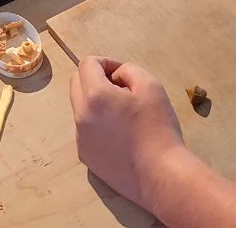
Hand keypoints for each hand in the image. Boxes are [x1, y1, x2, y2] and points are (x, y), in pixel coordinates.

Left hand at [70, 57, 193, 212]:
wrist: (160, 174)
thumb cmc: (158, 128)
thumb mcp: (151, 86)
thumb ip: (128, 70)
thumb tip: (114, 76)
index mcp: (95, 96)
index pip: (87, 64)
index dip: (105, 62)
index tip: (122, 74)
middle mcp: (80, 116)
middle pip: (76, 83)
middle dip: (95, 79)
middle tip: (122, 90)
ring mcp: (80, 139)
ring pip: (80, 107)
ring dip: (96, 102)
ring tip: (124, 114)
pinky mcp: (86, 157)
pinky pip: (85, 130)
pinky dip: (98, 124)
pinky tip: (121, 135)